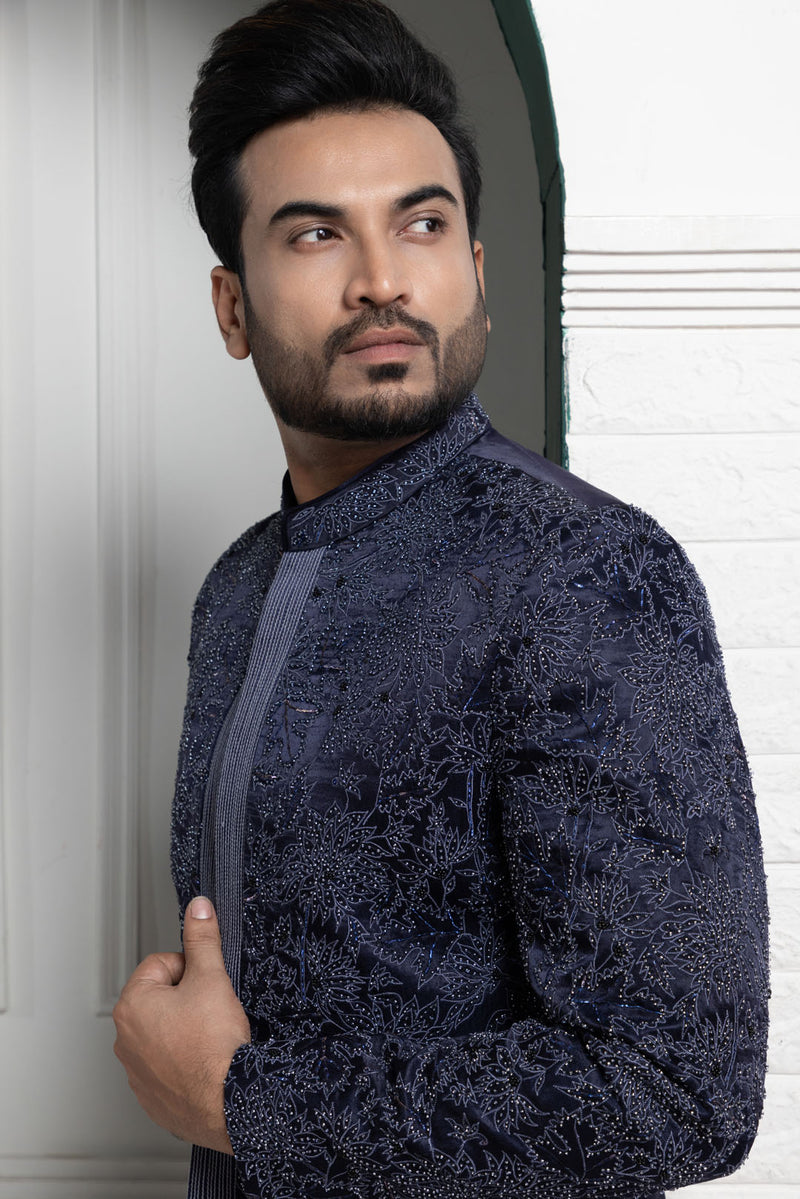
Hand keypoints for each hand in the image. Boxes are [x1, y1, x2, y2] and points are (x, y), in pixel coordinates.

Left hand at [113, 896, 250, 1152]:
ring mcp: (137, 1072)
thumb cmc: (216, 1046)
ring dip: (184, 1030)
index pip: (162, 964)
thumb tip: (198, 908)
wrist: (229, 1102)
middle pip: (161, 998)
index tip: (207, 984)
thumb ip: (202, 938)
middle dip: (186, 999)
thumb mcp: (212, 978)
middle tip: (211, 1011)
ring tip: (210, 1039)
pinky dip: (184, 1061)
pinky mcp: (152, 1097)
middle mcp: (126, 1039)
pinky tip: (205, 1063)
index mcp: (133, 1005)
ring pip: (164, 1033)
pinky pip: (167, 1067)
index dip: (191, 969)